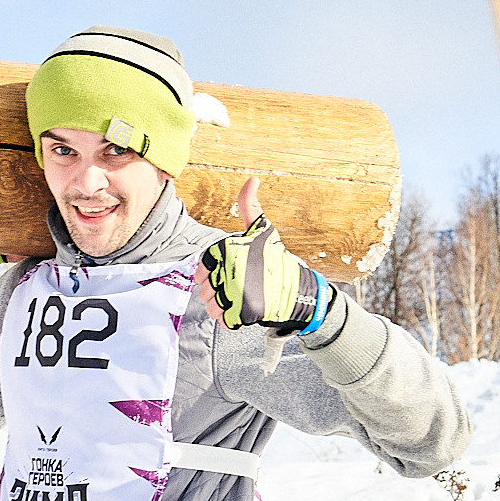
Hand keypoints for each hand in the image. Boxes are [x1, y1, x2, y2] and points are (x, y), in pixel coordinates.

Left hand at [194, 177, 329, 333]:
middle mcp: (232, 270)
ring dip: (223, 305)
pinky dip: (231, 318)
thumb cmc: (276, 260)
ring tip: (241, 297)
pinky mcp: (244, 312)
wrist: (298, 290)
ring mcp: (237, 292)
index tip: (226, 273)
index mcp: (229, 249)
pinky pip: (223, 320)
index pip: (201, 268)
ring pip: (212, 306)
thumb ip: (250, 206)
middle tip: (237, 286)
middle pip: (205, 289)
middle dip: (217, 290)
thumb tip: (252, 180)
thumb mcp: (262, 230)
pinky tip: (244, 308)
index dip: (212, 273)